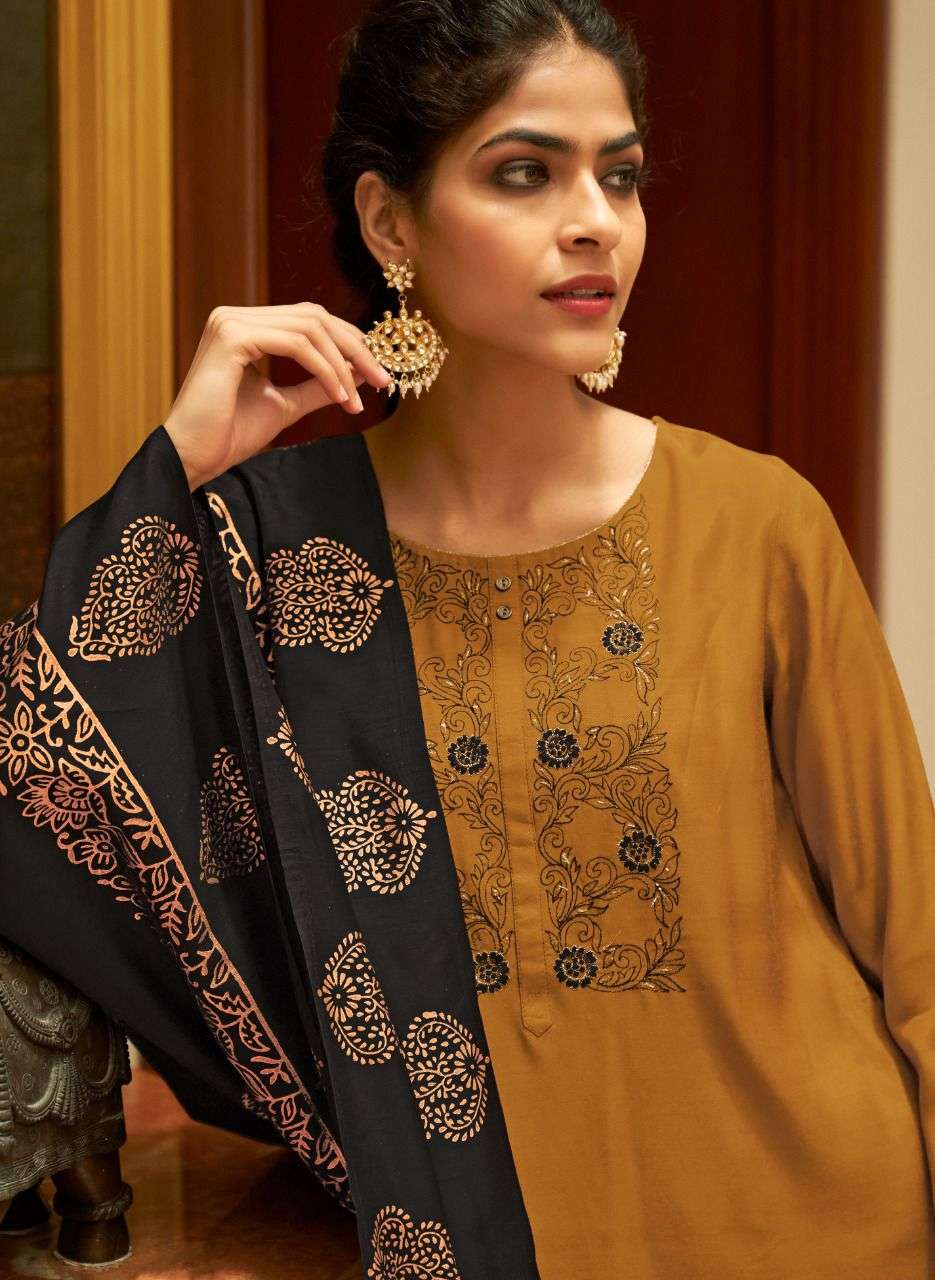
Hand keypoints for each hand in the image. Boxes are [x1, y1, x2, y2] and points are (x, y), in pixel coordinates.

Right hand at [163, 302, 391, 489]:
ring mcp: (230, 322)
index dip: (348, 342)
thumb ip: (316, 385)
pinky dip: (326, 370)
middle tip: (382, 381)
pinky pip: (297, 344)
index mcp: (244, 327)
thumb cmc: (229, 434)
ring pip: (310, 328)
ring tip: (357, 399)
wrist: (193, 457)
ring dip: (344, 365)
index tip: (376, 374)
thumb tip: (356, 375)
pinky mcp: (231, 337)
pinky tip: (339, 396)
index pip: (309, 319)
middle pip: (315, 316)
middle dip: (356, 348)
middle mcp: (234, 316)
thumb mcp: (285, 405)